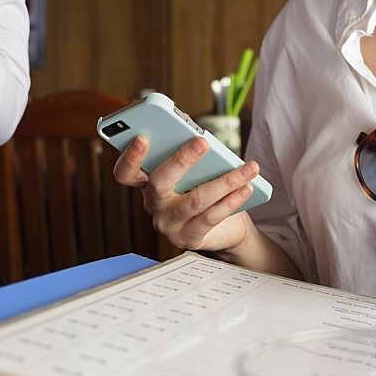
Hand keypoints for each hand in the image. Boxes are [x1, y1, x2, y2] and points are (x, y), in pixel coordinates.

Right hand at [112, 136, 258, 251]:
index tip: (142, 137)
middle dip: (182, 159)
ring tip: (249, 168)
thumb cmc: (205, 193)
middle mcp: (154, 205)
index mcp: (148, 185)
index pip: (126, 173)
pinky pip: (212, 217)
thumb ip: (191, 160)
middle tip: (203, 142)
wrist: (224, 231)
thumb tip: (202, 140)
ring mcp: (169, 224)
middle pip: (160, 181)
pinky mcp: (189, 238)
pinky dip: (232, 200)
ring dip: (226, 181)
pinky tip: (247, 188)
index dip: (130, 157)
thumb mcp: (195, 175)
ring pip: (196, 199)